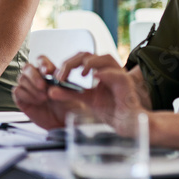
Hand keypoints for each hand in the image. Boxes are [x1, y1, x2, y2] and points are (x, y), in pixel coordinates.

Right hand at [13, 57, 76, 128]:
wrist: (62, 122)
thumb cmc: (68, 107)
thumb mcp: (70, 96)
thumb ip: (62, 90)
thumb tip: (50, 88)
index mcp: (48, 73)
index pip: (41, 60)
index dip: (43, 64)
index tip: (47, 71)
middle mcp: (36, 78)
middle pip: (27, 67)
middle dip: (34, 76)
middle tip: (43, 86)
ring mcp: (28, 88)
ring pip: (21, 79)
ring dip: (32, 88)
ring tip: (44, 98)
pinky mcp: (21, 98)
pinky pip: (17, 91)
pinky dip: (26, 96)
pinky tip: (36, 102)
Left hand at [16, 52, 148, 134]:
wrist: (126, 124)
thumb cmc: (111, 110)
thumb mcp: (86, 99)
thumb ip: (69, 93)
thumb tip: (51, 90)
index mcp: (99, 70)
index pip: (81, 57)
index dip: (67, 63)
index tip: (57, 76)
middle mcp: (109, 70)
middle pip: (89, 54)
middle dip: (72, 62)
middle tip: (61, 75)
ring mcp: (119, 76)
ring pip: (106, 58)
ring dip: (90, 62)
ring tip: (79, 74)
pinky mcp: (127, 85)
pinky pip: (117, 75)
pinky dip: (106, 74)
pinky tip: (95, 77)